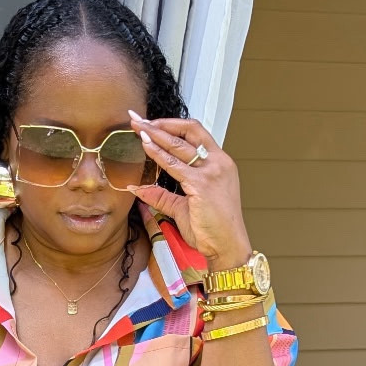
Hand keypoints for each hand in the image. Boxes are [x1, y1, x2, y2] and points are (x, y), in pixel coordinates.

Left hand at [128, 113, 252, 268]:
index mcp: (220, 164)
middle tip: (138, 119)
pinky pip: (174, 165)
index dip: (173, 125)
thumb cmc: (213, 230)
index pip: (196, 134)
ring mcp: (211, 172)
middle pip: (187, 132)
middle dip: (159, 124)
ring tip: (137, 127)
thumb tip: (139, 188)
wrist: (227, 246)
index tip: (152, 123)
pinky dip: (157, 155)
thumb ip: (163, 195)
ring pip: (179, 145)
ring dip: (155, 134)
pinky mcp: (202, 184)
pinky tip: (145, 147)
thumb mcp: (185, 208)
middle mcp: (219, 163)